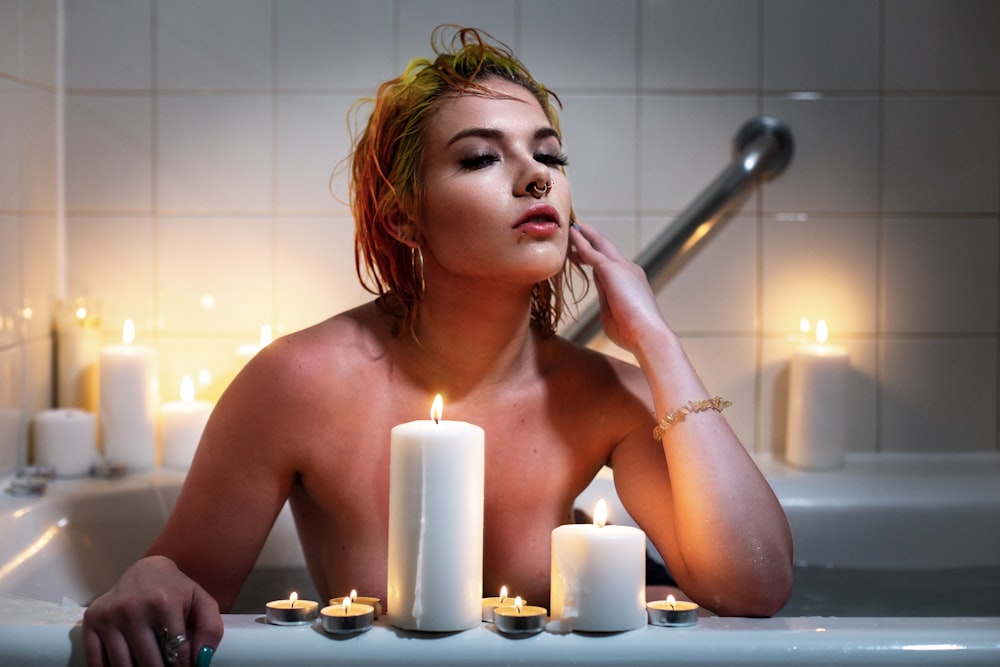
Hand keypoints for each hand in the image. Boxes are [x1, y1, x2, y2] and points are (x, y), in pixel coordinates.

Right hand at [82, 555, 222, 665]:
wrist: (144, 571)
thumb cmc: (174, 590)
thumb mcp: (201, 602)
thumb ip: (211, 629)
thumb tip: (203, 658)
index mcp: (163, 603)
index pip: (176, 652)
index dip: (183, 666)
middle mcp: (133, 609)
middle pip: (149, 663)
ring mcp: (109, 616)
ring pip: (123, 666)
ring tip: (150, 665)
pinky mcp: (92, 622)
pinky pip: (96, 662)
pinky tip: (128, 664)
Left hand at [569, 221, 669, 353]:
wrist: (648, 335)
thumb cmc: (631, 333)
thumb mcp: (613, 313)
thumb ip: (606, 298)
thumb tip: (600, 291)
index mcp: (631, 282)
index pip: (607, 265)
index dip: (593, 257)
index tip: (579, 253)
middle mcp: (629, 270)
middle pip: (606, 249)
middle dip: (591, 239)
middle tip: (576, 230)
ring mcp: (623, 267)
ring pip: (600, 245)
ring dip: (585, 236)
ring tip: (571, 227)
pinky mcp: (613, 269)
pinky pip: (592, 252)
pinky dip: (581, 242)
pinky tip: (571, 235)